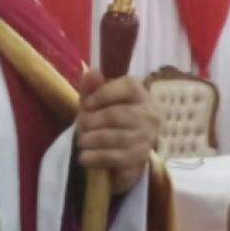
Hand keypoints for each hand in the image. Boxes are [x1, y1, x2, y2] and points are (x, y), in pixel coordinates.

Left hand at [75, 70, 160, 193]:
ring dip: (93, 140)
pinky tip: (84, 157)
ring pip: (117, 138)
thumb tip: (91, 72)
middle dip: (93, 121)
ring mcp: (147, 137)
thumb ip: (92, 86)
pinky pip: (118, 158)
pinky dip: (97, 158)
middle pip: (117, 115)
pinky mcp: (141, 157)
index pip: (128, 87)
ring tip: (81, 142)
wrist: (127, 143)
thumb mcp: (98, 99)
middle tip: (80, 126)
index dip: (103, 94)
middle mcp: (149, 114)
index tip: (86, 104)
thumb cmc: (110, 114)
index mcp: (140, 93)